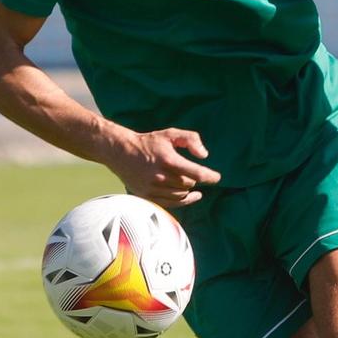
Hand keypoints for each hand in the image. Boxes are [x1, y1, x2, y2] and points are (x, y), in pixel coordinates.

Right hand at [106, 128, 221, 207]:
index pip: (196, 173)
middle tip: (192, 173)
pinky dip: (182, 201)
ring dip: (187, 190)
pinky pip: (170, 204)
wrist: (120, 152)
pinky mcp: (146, 196)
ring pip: (181, 195)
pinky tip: (190, 197)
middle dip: (193, 179)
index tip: (217, 177)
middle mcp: (160, 176)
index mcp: (168, 160)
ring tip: (188, 182)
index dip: (210, 177)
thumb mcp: (170, 134)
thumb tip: (204, 155)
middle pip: (188, 184)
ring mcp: (152, 188)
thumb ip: (191, 139)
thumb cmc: (148, 142)